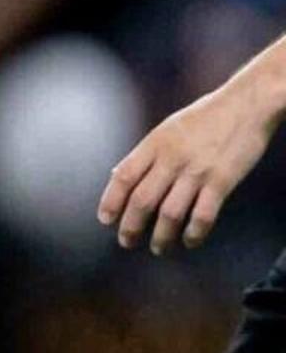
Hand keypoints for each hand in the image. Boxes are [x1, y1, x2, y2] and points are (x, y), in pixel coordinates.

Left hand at [102, 75, 281, 253]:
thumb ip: (144, 154)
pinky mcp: (222, 180)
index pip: (123, 177)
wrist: (248, 103)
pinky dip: (194, 233)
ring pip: (169, 213)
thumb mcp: (167, 128)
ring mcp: (197, 171)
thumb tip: (117, 175)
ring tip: (158, 248)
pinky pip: (202, 215)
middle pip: (141, 200)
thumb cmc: (206, 116)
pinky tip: (190, 241)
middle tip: (127, 242)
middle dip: (130, 227)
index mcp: (154, 144)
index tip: (105, 220)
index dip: (111, 202)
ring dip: (161, 236)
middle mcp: (171, 159)